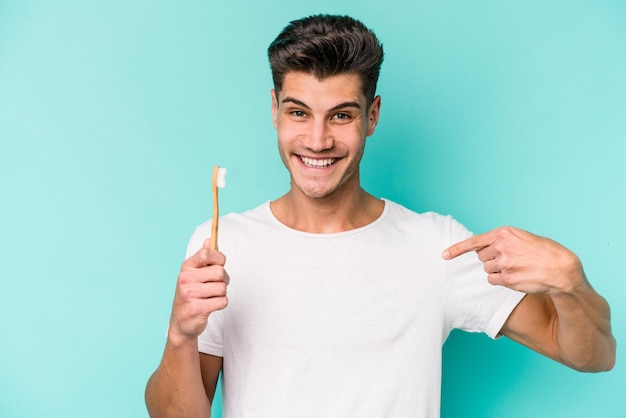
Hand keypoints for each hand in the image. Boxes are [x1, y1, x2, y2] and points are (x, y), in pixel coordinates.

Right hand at [168, 238, 228, 343]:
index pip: (207, 253)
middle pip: (220, 272)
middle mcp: (185, 279)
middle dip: (224, 280)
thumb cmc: (191, 294)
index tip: (219, 264)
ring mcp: (189, 294)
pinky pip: (222, 301)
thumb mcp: (194, 273)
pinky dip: (220, 304)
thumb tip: (209, 239)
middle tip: (217, 285)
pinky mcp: (196, 309)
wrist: (181, 321)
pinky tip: (210, 306)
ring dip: (221, 293)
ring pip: (222, 288)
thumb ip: (203, 257)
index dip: (219, 258)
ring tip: (211, 296)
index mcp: (186, 267)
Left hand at [442, 226, 584, 294]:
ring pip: (487, 269)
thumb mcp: (523, 237)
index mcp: (504, 233)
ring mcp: (503, 263)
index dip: (457, 249)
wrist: (562, 268)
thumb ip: (503, 240)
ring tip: (517, 268)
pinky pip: (493, 280)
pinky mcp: (507, 279)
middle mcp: (501, 247)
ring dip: (497, 270)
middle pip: (481, 257)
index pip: (474, 241)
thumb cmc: (545, 252)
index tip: (444, 255)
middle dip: (491, 259)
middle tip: (509, 259)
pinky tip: (516, 277)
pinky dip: (500, 280)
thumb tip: (485, 249)